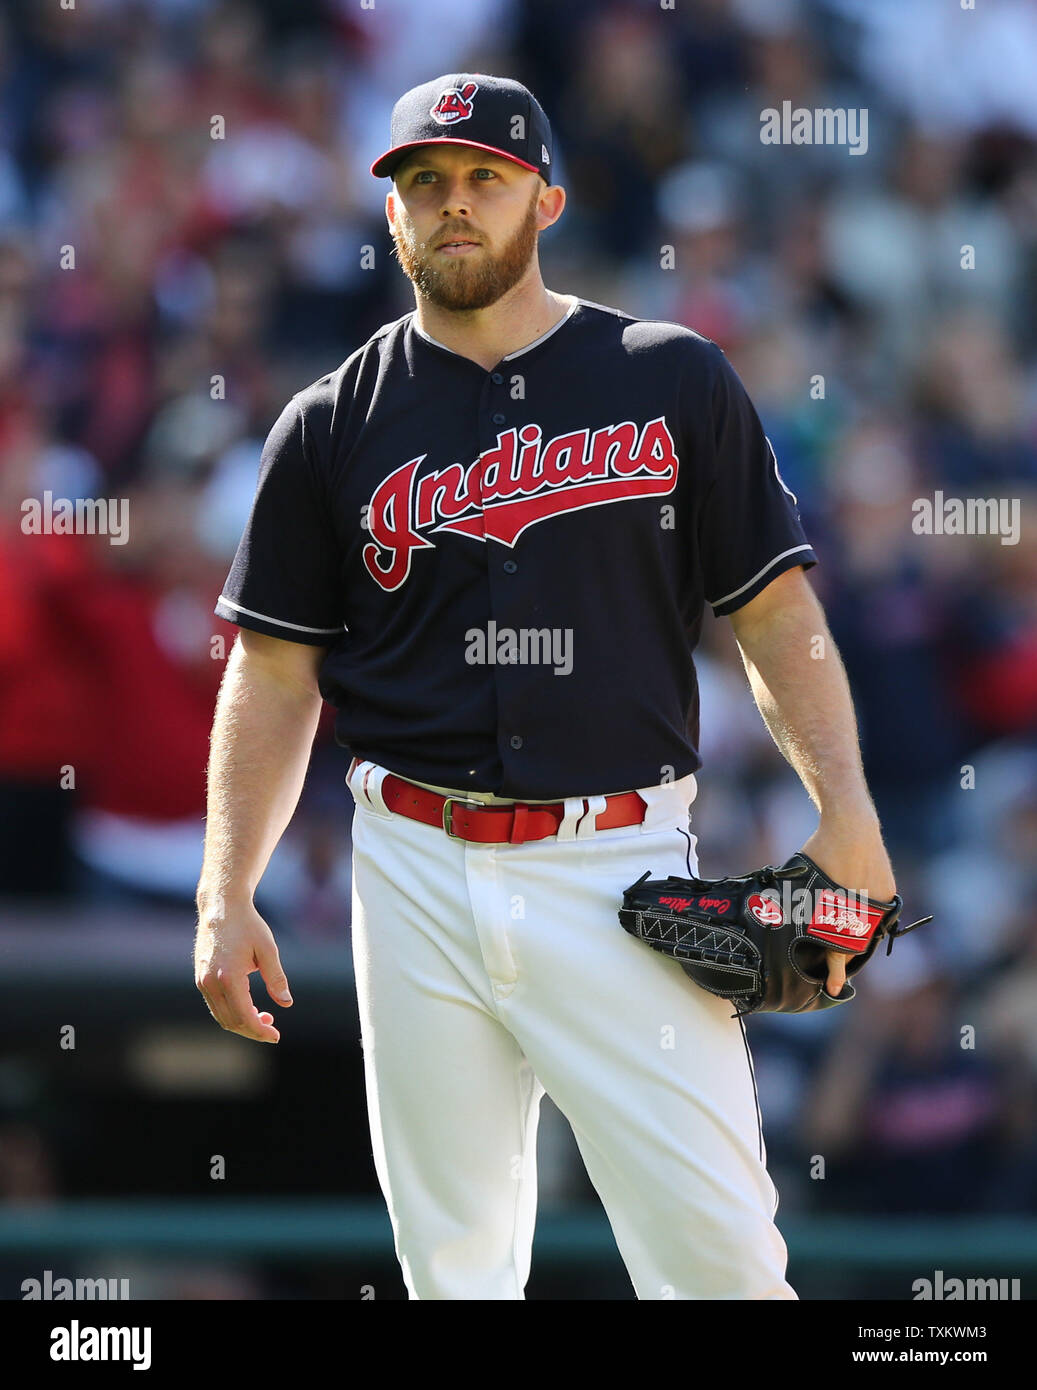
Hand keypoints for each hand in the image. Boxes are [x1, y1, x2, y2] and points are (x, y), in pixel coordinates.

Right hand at [195, 897, 292, 1042]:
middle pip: (231, 1021)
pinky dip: (231, 1012)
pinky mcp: (201, 978)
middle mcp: (211, 982)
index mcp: (228, 977)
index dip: (260, 1031)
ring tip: (264, 1018)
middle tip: (272, 1030)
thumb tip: (286, 1003)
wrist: (221, 906)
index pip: (244, 1016)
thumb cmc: (248, 925)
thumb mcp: (267, 949)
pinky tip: (249, 1007)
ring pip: (221, 1016)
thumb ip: (276, 978)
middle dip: (252, 1031)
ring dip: (241, 1023)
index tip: (275, 1036)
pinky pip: (215, 1005)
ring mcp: (203, 981)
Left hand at [798, 818, 895, 999]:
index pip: (839, 952)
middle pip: (855, 945)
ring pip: (867, 932)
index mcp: (842, 914)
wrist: (850, 826)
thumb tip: (774, 921)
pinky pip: (876, 914)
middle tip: (834, 964)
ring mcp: (879, 905)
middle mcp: (865, 914)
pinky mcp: (888, 894)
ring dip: (854, 936)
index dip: (835, 973)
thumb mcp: (802, 883)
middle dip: (844, 956)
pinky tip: (851, 908)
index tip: (834, 990)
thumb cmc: (819, 853)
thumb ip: (798, 908)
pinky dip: (864, 916)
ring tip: (841, 935)